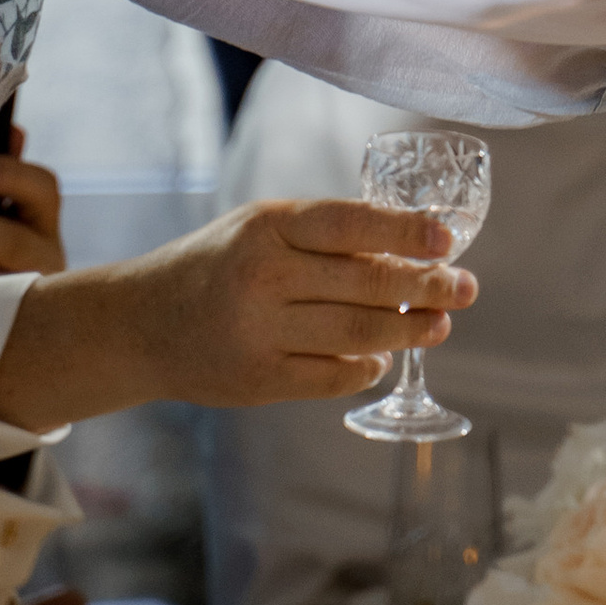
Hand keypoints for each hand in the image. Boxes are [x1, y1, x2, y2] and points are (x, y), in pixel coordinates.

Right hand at [0, 201, 477, 430]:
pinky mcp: (258, 380)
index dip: (406, 231)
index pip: (351, 223)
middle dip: (427, 287)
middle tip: (466, 288)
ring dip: (408, 330)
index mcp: (269, 227)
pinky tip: (381, 358)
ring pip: (357, 331)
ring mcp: (260, 332)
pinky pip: (332, 376)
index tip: (448, 241)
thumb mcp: (261, 227)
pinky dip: (365, 367)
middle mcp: (264, 277)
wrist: (139, 325)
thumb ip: (326, 234)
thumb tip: (412, 247)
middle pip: (367, 282)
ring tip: (439, 325)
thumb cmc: (218, 265)